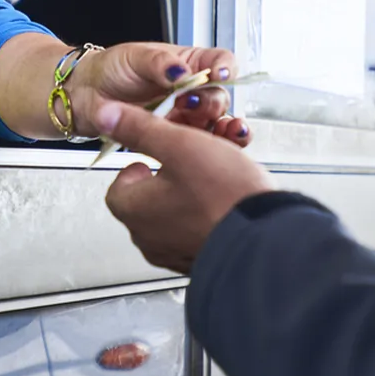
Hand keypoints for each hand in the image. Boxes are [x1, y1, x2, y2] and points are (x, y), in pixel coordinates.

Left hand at [70, 43, 251, 146]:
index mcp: (188, 63)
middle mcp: (191, 89)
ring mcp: (185, 115)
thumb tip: (181, 72)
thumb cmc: (110, 69)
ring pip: (213, 123)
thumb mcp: (134, 57)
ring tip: (199, 127)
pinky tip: (199, 146)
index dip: (224, 68)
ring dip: (214, 127)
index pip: (219, 62)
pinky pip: (195, 144)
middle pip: (219, 96)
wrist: (85, 95)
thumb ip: (159, 64)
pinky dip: (202, 147)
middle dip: (211, 101)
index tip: (219, 75)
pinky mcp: (174, 138)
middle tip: (189, 102)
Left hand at [96, 101, 274, 273]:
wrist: (267, 239)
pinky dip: (205, 214)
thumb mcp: (180, 145)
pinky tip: (225, 200)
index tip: (156, 154)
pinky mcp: (200, 259)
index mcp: (134, 210)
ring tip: (213, 178)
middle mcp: (148, 237)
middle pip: (148, 197)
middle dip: (168, 176)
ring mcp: (174, 253)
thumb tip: (107, 115)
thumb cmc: (223, 193)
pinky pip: (195, 230)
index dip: (139, 164)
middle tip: (190, 161)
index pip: (119, 185)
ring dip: (190, 193)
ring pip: (173, 213)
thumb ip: (140, 129)